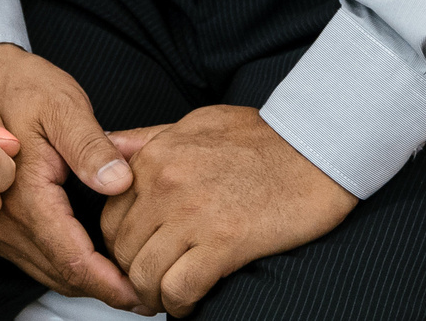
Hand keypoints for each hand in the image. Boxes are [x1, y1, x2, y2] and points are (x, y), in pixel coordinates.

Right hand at [0, 43, 141, 306]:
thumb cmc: (24, 87)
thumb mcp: (62, 106)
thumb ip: (91, 147)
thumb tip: (120, 183)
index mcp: (26, 194)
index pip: (71, 257)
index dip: (108, 282)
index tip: (140, 292)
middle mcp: (7, 219)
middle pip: (60, 274)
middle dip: (103, 290)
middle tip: (147, 295)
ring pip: (47, 272)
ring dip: (85, 284)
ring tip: (129, 286)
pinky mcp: (0, 223)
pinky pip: (35, 259)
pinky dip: (67, 269)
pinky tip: (96, 265)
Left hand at [98, 106, 357, 316]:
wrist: (317, 147)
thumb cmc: (263, 138)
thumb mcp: (196, 123)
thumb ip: (148, 139)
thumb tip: (108, 146)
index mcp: (156, 156)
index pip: (109, 217)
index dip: (120, 246)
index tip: (136, 258)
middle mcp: (166, 184)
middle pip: (123, 250)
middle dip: (133, 274)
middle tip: (150, 285)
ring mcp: (193, 214)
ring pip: (145, 275)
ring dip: (153, 296)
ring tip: (167, 298)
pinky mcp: (224, 242)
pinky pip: (179, 289)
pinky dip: (179, 305)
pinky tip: (188, 304)